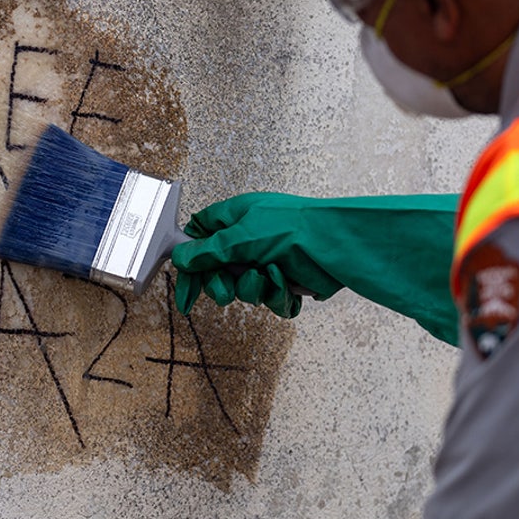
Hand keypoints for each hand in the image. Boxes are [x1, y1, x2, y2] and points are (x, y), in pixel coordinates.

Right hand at [171, 192, 342, 316]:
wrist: (337, 246)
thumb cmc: (295, 227)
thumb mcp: (242, 236)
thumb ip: (208, 250)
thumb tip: (182, 257)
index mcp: (235, 218)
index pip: (200, 238)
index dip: (190, 263)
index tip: (187, 287)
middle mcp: (250, 240)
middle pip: (218, 271)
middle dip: (223, 284)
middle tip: (227, 287)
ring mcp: (268, 261)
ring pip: (244, 289)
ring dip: (254, 288)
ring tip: (268, 277)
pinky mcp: (287, 282)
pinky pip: (270, 300)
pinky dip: (277, 296)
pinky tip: (287, 283)